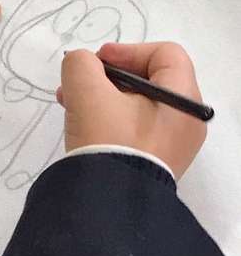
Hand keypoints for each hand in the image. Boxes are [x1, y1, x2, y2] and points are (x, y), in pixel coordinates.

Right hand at [57, 42, 206, 178]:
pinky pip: (136, 130)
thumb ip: (81, 64)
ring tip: (69, 105)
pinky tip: (82, 126)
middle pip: (150, 80)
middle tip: (78, 84)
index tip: (98, 62)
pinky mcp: (156, 164)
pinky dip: (110, 120)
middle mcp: (186, 122)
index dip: (128, 50)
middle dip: (108, 76)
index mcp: (183, 100)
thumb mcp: (86, 91)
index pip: (165, 54)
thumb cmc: (107, 139)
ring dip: (103, 98)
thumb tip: (83, 67)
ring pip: (138, 106)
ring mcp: (173, 146)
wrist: (108, 205)